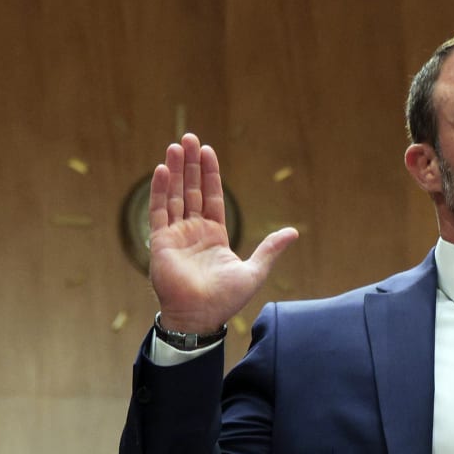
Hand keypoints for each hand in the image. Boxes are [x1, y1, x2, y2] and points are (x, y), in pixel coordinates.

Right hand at [149, 133, 298, 333]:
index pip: (212, 197)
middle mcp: (194, 230)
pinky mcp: (161, 241)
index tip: (208, 151)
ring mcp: (176, 234)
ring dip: (176, 170)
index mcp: (215, 235)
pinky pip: (159, 210)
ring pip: (175, 194)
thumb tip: (293, 232)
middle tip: (189, 137)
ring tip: (176, 145)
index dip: (211, 174)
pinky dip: (160, 189)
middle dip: (191, 164)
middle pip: (192, 189)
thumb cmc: (226, 299)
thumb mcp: (255, 271)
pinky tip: (163, 169)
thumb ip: (270, 249)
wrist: (201, 316)